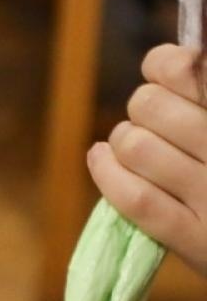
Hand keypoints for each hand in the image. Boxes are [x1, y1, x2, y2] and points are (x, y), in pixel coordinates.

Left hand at [89, 44, 206, 275]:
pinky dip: (107, 172)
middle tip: (158, 122)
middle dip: (145, 108)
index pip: (184, 69)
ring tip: (138, 147)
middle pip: (149, 105)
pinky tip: (103, 158)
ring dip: (124, 141)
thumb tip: (183, 57)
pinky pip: (136, 199)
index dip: (163, 64)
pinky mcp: (200, 242)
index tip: (166, 72)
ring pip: (135, 146)